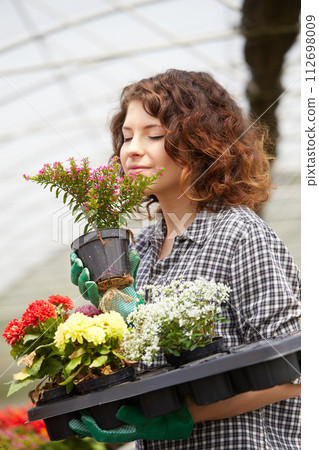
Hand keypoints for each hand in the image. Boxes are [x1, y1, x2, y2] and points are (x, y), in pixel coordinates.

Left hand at [69, 405, 193, 442]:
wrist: (184, 416)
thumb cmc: (168, 420)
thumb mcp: (152, 421)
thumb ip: (135, 417)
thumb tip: (118, 411)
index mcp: (128, 431)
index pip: (103, 432)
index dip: (90, 427)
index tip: (79, 418)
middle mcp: (126, 427)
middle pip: (101, 429)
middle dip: (85, 427)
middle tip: (70, 422)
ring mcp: (129, 421)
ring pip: (106, 423)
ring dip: (93, 420)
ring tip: (80, 414)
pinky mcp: (134, 413)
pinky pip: (115, 415)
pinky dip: (104, 412)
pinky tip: (100, 406)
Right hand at [70, 249, 143, 319]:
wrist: (134, 302)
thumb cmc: (127, 285)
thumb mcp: (129, 269)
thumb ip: (131, 260)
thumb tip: (133, 251)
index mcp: (92, 277)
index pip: (78, 270)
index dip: (73, 263)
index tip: (73, 254)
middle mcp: (91, 287)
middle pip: (75, 280)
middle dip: (75, 270)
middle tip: (78, 261)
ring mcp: (94, 296)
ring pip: (82, 289)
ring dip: (81, 278)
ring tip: (85, 270)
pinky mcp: (100, 304)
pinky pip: (92, 298)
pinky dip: (91, 290)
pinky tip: (91, 283)